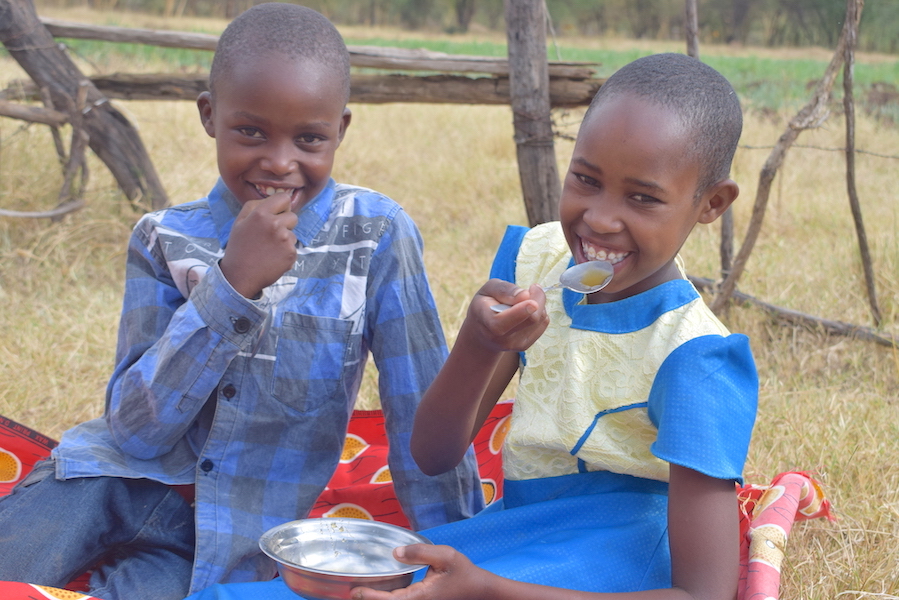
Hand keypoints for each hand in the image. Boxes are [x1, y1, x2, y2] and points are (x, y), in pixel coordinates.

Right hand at [220, 191, 298, 298]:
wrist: (240, 276)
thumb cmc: (240, 247)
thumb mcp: (240, 222)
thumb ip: (255, 205)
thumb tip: (273, 199)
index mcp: (261, 214)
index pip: (284, 198)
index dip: (282, 206)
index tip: (277, 214)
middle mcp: (275, 224)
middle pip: (293, 216)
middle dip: (285, 224)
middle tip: (270, 235)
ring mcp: (285, 240)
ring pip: (293, 234)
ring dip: (284, 240)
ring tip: (268, 249)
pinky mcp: (291, 254)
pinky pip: (293, 248)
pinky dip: (285, 253)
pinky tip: (273, 258)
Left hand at [351, 544, 491, 599]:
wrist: (480, 590)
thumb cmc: (464, 573)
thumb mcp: (444, 556)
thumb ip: (419, 553)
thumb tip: (395, 552)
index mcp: (420, 597)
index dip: (370, 596)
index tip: (355, 591)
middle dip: (370, 598)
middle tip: (352, 590)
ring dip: (379, 598)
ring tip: (362, 589)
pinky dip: (391, 596)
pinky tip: (383, 587)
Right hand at [463, 279, 549, 353]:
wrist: (482, 332)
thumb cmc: (485, 305)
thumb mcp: (488, 290)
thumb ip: (504, 289)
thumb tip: (525, 295)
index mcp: (486, 321)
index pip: (503, 322)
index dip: (521, 312)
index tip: (532, 302)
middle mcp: (500, 338)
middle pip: (531, 319)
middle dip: (538, 298)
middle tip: (533, 287)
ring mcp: (514, 344)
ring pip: (540, 319)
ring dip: (538, 304)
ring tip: (524, 300)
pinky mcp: (525, 345)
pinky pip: (543, 323)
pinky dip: (540, 312)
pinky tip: (527, 310)